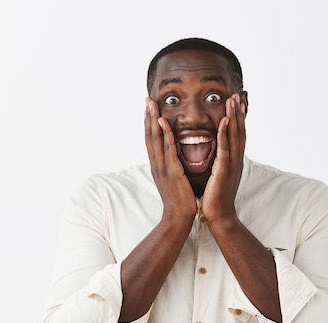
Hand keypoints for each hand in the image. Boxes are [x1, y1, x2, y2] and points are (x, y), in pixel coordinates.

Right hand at [145, 97, 196, 220]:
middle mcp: (157, 164)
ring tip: (152, 104)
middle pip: (149, 136)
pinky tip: (163, 122)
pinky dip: (165, 134)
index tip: (149, 108)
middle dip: (147, 116)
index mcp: (158, 165)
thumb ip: (172, 166)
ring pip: (155, 139)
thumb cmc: (180, 199)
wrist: (179, 217)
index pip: (151, 140)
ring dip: (153, 120)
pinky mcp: (171, 171)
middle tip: (147, 99)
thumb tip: (173, 157)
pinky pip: (167, 149)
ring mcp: (162, 167)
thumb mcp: (173, 179)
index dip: (149, 123)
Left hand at [201, 93, 246, 222]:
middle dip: (238, 112)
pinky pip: (225, 149)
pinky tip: (224, 121)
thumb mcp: (219, 175)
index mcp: (234, 161)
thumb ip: (219, 162)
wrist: (219, 216)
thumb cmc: (216, 197)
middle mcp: (236, 160)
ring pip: (234, 136)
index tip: (236, 102)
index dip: (238, 118)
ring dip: (233, 117)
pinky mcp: (224, 171)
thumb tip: (217, 153)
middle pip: (239, 131)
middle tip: (236, 94)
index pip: (237, 135)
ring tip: (231, 100)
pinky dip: (225, 134)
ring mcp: (232, 165)